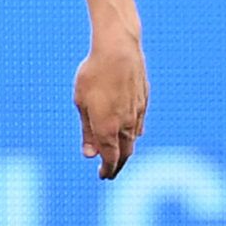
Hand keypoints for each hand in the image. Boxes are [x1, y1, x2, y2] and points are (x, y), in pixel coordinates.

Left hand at [75, 21, 146, 179]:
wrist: (119, 49)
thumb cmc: (94, 74)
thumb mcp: (82, 103)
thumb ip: (87, 131)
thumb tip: (90, 154)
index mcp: (108, 128)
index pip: (111, 159)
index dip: (107, 170)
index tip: (103, 176)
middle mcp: (126, 124)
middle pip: (125, 153)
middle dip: (118, 165)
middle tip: (111, 172)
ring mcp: (138, 112)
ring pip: (134, 139)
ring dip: (126, 149)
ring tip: (119, 154)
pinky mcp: (144, 100)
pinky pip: (140, 123)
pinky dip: (134, 133)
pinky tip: (130, 131)